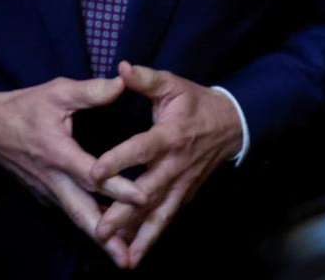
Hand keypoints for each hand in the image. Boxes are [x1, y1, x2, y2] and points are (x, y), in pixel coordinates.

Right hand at [0, 75, 148, 267]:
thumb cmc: (24, 108)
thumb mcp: (56, 92)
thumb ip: (90, 91)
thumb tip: (123, 83)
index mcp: (58, 153)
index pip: (92, 176)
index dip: (118, 188)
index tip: (143, 198)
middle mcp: (53, 180)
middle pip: (82, 214)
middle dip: (106, 237)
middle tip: (126, 258)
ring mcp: (48, 192)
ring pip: (77, 218)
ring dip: (100, 238)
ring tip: (122, 257)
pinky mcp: (45, 196)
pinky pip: (71, 212)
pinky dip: (90, 225)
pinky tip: (109, 235)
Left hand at [89, 61, 241, 268]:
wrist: (229, 126)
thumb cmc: (194, 103)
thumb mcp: (172, 84)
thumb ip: (145, 79)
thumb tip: (120, 67)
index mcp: (168, 136)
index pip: (141, 149)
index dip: (119, 160)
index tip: (95, 173)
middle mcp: (174, 166)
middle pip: (146, 193)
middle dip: (123, 214)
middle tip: (100, 230)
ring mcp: (180, 185)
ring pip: (158, 214)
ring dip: (139, 236)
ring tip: (121, 257)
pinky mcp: (183, 196)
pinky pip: (165, 219)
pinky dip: (150, 238)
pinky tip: (134, 255)